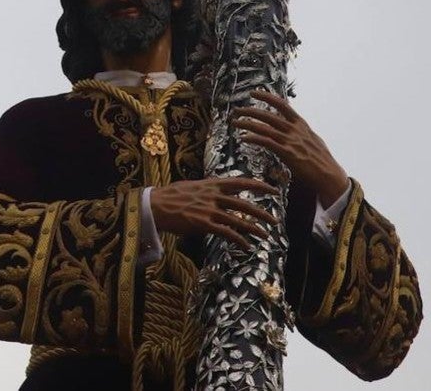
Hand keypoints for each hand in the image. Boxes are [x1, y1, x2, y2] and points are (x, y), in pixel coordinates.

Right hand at [149, 177, 278, 247]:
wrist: (154, 205)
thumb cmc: (170, 196)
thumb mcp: (192, 186)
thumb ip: (207, 190)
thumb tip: (216, 192)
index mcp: (212, 184)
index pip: (241, 183)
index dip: (259, 186)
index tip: (273, 189)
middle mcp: (213, 196)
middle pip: (244, 204)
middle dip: (262, 213)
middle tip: (275, 220)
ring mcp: (209, 210)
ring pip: (238, 220)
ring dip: (254, 229)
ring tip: (266, 236)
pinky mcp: (204, 224)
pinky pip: (226, 233)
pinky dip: (239, 240)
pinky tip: (246, 246)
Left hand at [230, 89, 349, 205]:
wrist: (330, 176)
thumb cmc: (323, 161)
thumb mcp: (314, 140)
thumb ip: (303, 133)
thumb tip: (297, 127)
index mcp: (302, 124)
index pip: (282, 105)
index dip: (267, 97)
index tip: (254, 93)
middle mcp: (295, 130)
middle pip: (268, 115)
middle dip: (250, 111)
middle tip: (237, 109)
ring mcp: (291, 141)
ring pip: (264, 128)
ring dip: (247, 124)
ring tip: (235, 122)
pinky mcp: (287, 153)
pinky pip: (266, 142)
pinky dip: (253, 138)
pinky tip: (244, 138)